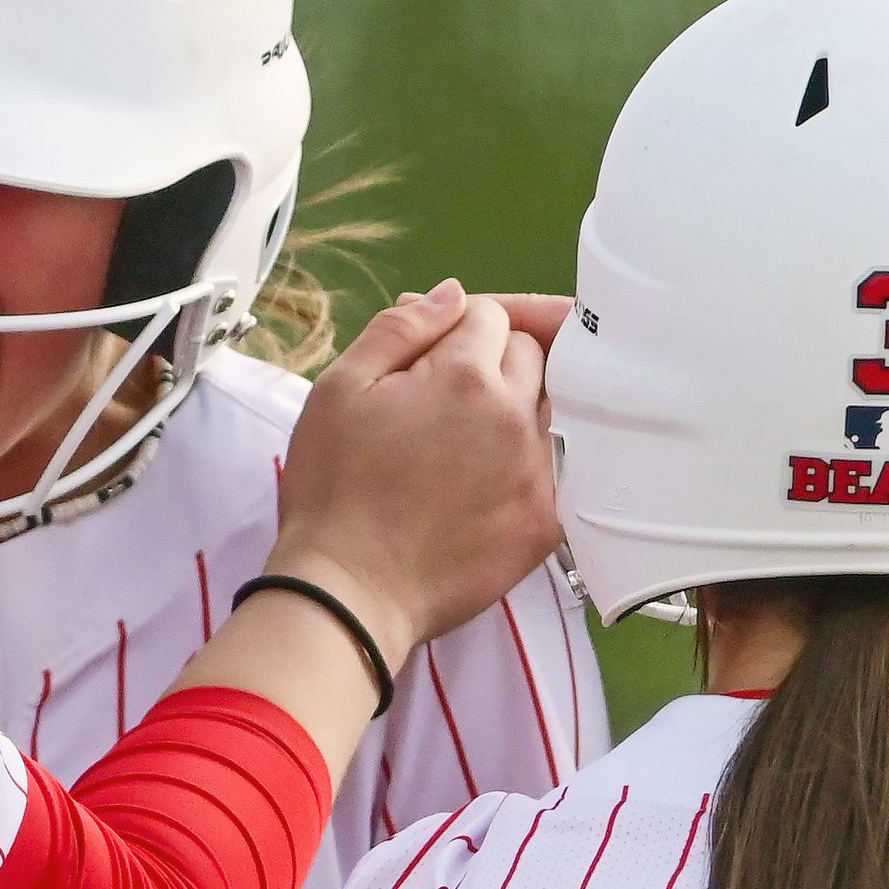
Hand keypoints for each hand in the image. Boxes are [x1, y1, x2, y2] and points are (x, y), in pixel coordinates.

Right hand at [267, 283, 561, 669]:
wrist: (347, 592)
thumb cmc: (333, 490)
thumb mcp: (341, 388)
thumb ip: (401, 329)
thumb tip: (452, 296)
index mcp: (464, 376)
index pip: (491, 316)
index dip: (458, 325)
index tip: (431, 353)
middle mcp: (514, 419)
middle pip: (531, 356)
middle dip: (493, 359)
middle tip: (443, 392)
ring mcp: (537, 473)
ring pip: (548, 410)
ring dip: (514, 409)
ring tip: (463, 438)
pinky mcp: (545, 524)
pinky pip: (554, 470)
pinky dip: (525, 462)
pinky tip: (483, 480)